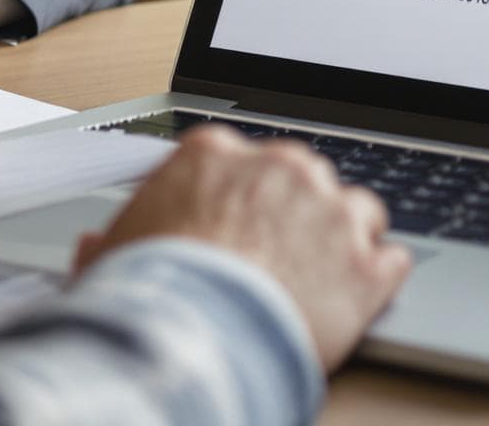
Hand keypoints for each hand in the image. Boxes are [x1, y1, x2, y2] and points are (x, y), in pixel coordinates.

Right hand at [72, 127, 411, 371]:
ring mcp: (331, 213)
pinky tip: (363, 296)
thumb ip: (115, 240)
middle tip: (279, 253)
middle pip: (304, 177)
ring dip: (345, 238)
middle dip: (297, 212)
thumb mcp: (113, 255)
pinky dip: (380, 278)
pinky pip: (393, 259)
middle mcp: (281, 168)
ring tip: (325, 276)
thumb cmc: (149, 291)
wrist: (194, 333)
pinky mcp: (367, 266)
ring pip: (358, 209)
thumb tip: (94, 248)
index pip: (244, 159)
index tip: (240, 220)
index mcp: (217, 154)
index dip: (245, 194)